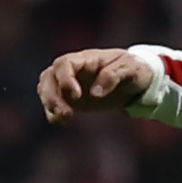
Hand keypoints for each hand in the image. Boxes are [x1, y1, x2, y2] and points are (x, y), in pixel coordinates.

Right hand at [38, 48, 153, 124]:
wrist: (135, 81)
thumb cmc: (133, 69)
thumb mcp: (130, 68)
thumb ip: (113, 75)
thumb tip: (96, 93)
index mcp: (85, 59)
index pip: (64, 64)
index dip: (64, 79)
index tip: (75, 95)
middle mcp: (72, 70)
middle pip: (49, 77)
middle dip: (52, 95)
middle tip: (65, 112)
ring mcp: (69, 84)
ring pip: (46, 90)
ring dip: (50, 105)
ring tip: (64, 119)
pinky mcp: (70, 98)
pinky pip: (53, 104)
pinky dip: (53, 114)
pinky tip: (63, 123)